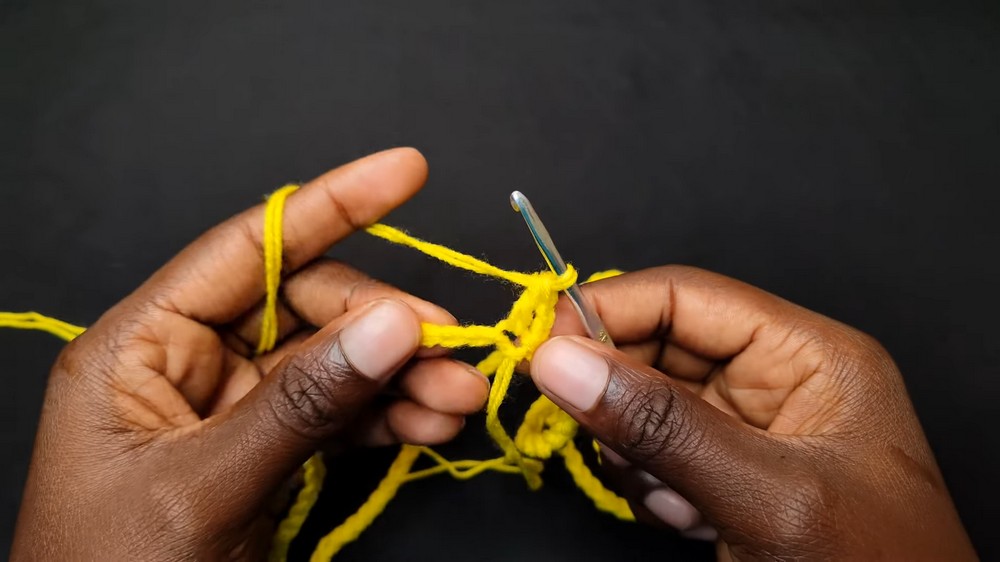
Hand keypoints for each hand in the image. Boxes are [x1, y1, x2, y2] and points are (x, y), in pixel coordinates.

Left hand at [11, 148, 488, 559]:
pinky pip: (340, 413)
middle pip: (307, 305)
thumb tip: (391, 326)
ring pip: (336, 362)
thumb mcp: (205, 488)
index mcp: (139, 348)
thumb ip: (302, 403)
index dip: (332, 205)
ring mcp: (231, 408)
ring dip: (404, 375)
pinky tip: (431, 424)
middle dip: (386, 324)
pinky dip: (389, 417)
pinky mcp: (265, 449)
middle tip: (451, 350)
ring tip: (460, 399)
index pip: (248, 249)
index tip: (406, 172)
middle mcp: (186, 364)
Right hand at [530, 266, 975, 559]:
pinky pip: (657, 454)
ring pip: (649, 405)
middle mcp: (780, 381)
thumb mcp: (764, 495)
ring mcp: (753, 432)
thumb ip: (661, 425)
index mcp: (811, 356)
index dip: (609, 311)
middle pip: (660, 348)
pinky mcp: (731, 476)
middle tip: (594, 435)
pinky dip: (650, 485)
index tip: (546, 352)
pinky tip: (687, 521)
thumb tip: (562, 363)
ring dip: (636, 452)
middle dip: (620, 394)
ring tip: (673, 499)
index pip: (687, 296)